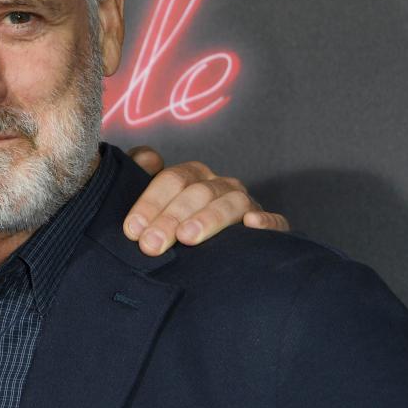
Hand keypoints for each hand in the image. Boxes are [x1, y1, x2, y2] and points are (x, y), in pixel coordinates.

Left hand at [124, 145, 289, 255]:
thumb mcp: (151, 200)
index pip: (172, 179)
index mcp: (192, 175)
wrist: (206, 248)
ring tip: (188, 237)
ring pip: (230, 202)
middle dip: (171, 218)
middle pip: (197, 193)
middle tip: (151, 244)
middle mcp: (219, 185)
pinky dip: (267, 220)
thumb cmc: (171, 222)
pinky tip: (251, 225)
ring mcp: (245, 203)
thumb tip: (147, 159)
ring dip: (209, 218)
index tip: (132, 230)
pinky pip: (275, 220)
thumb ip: (138, 172)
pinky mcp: (269, 225)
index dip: (150, 203)